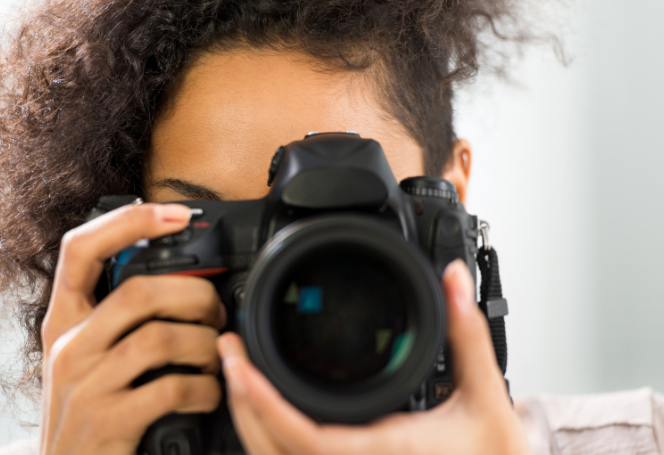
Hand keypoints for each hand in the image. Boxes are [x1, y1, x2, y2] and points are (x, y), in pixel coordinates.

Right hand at [39, 202, 225, 454]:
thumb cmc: (87, 417)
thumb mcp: (85, 361)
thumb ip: (112, 323)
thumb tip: (176, 283)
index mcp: (61, 322)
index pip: (79, 249)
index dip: (128, 222)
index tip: (175, 214)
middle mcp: (65, 347)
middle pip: (137, 292)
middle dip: (194, 296)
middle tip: (217, 313)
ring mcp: (82, 385)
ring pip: (159, 338)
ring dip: (203, 345)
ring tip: (216, 357)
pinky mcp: (106, 421)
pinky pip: (169, 388)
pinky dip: (203, 389)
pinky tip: (208, 394)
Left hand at [218, 259, 529, 454]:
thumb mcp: (486, 394)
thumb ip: (465, 333)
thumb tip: (452, 278)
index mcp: (381, 451)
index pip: (305, 436)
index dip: (264, 404)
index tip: (240, 366)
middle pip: (272, 452)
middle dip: (241, 402)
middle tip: (230, 352)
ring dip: (251, 421)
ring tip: (240, 372)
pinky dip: (270, 437)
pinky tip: (266, 407)